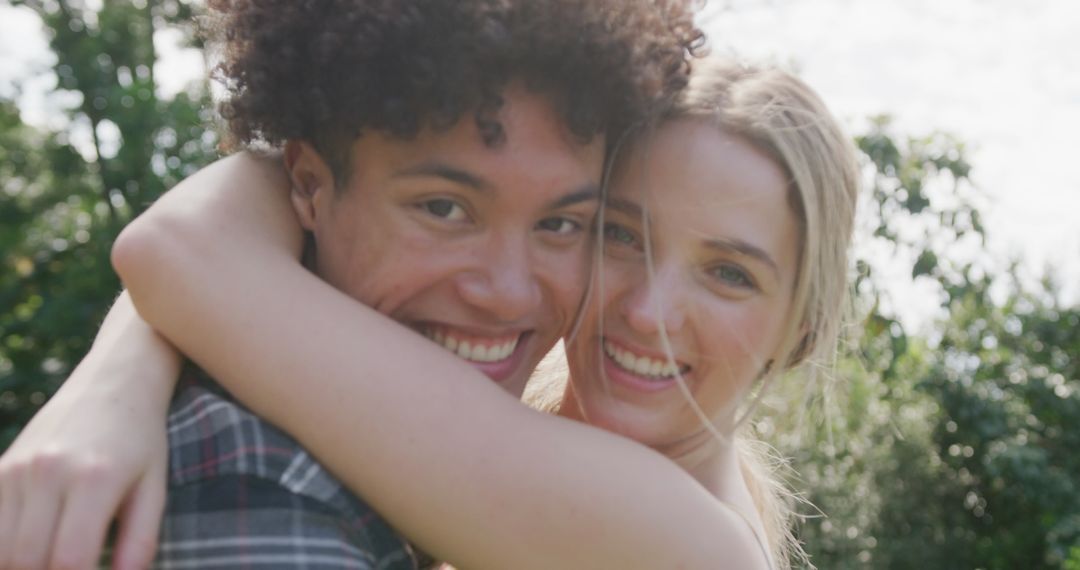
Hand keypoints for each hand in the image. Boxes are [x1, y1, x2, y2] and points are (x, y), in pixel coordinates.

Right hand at [0, 295, 176, 569]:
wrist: (114, 382)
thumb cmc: (141, 440)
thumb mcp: (154, 486)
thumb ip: (140, 539)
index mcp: (94, 480)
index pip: (69, 560)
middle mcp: (49, 472)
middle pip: (27, 559)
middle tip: (70, 569)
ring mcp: (18, 468)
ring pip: (1, 549)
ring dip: (20, 565)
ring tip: (50, 562)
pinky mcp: (1, 467)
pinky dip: (4, 548)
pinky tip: (29, 547)